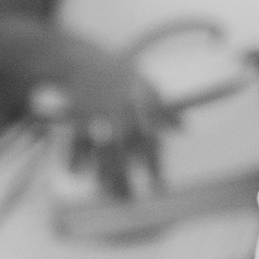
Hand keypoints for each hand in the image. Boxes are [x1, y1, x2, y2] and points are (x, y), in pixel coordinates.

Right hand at [32, 40, 166, 193]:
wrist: (78, 58)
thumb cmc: (115, 74)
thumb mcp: (144, 84)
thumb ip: (162, 109)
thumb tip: (183, 129)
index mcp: (140, 101)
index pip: (151, 139)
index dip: (154, 164)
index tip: (158, 188)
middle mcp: (120, 108)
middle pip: (127, 149)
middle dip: (128, 176)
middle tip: (131, 201)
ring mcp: (97, 111)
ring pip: (102, 148)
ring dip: (105, 174)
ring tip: (109, 194)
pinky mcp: (75, 114)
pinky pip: (76, 139)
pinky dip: (76, 156)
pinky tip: (78, 173)